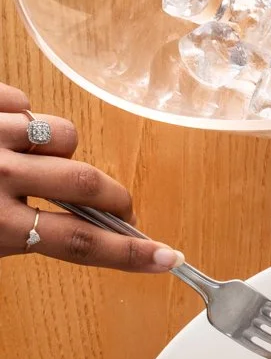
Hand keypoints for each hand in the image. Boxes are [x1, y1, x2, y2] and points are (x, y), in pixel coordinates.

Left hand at [0, 84, 179, 273]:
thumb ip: (18, 236)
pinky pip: (23, 101)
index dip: (130, 253)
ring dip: (62, 150)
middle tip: (120, 208)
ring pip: (62, 135)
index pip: (81, 243)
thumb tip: (75, 227)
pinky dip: (23, 116)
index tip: (166, 257)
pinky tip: (8, 132)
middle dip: (114, 198)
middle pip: (87, 184)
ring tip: (39, 160)